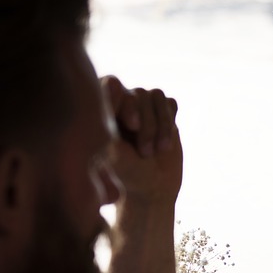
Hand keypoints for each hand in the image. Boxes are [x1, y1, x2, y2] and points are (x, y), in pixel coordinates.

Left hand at [101, 75, 182, 204]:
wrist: (152, 189)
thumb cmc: (127, 172)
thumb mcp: (112, 147)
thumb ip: (109, 114)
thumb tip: (113, 82)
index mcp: (101, 108)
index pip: (112, 84)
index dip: (125, 103)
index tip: (132, 127)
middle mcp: (120, 101)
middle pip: (138, 93)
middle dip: (147, 124)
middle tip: (145, 152)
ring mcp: (143, 106)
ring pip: (156, 96)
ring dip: (160, 127)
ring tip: (156, 151)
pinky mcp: (163, 112)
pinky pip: (170, 103)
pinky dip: (169, 124)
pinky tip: (164, 144)